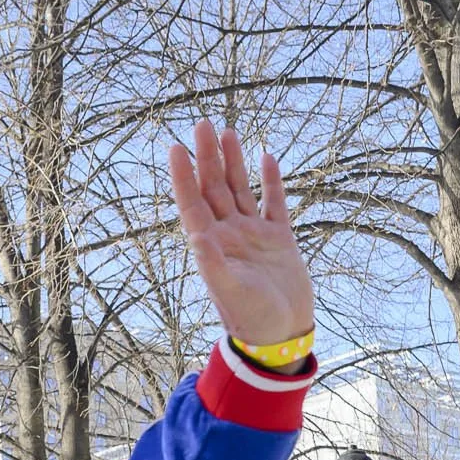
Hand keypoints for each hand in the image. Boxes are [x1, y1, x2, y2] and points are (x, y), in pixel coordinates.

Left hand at [167, 120, 313, 354]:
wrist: (283, 335)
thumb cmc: (252, 319)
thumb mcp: (230, 292)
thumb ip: (212, 263)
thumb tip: (195, 234)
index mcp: (212, 245)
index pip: (192, 203)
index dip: (183, 175)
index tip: (176, 147)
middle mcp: (229, 235)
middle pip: (214, 187)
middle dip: (208, 157)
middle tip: (201, 124)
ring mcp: (254, 234)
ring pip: (240, 189)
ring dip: (233, 161)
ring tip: (227, 131)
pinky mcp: (278, 238)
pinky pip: (273, 202)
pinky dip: (270, 181)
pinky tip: (266, 158)